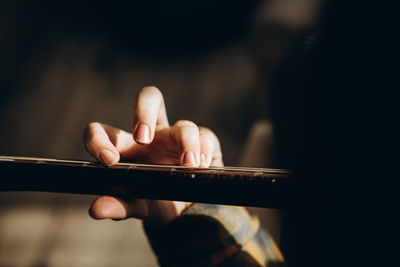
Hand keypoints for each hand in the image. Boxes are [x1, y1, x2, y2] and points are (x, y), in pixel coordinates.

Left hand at [84, 86, 222, 223]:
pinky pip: (206, 137)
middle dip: (144, 110)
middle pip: (150, 98)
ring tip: (187, 164)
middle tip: (143, 138)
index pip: (104, 130)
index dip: (99, 139)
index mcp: (127, 147)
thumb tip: (96, 210)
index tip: (109, 161)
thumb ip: (117, 206)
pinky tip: (201, 164)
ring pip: (184, 125)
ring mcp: (178, 137)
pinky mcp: (203, 143)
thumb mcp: (136, 206)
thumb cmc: (155, 203)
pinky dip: (204, 149)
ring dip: (186, 142)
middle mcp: (153, 135)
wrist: (187, 213)